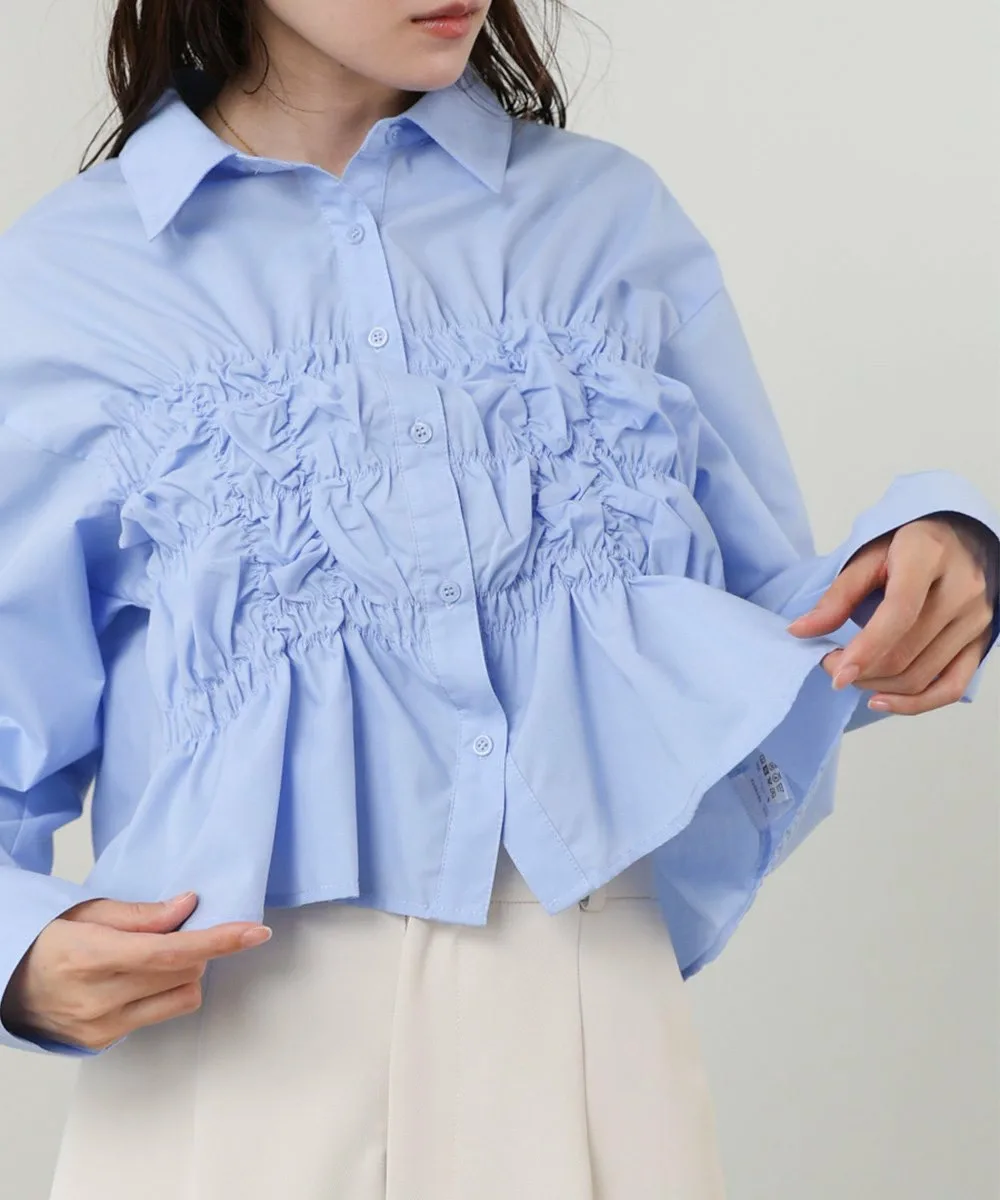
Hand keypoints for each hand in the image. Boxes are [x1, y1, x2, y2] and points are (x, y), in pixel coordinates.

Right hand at [0, 894, 271, 1051]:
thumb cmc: (47, 940)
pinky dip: (167, 992)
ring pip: (182, 997)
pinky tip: (144, 979)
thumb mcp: (88, 912)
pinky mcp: (106, 1041)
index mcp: (92, 955)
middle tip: (177, 931)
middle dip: (196, 948)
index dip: (219, 941)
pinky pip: (162, 1014)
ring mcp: (103, 1025)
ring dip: (186, 973)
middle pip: (185, 973)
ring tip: (156, 957)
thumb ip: (142, 914)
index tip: (255, 932)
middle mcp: (99, 996)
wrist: (5, 985)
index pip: (172, 952)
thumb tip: (188, 906)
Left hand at [787, 514, 997, 714]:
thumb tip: (799, 632)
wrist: (961, 536)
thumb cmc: (909, 544)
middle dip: (860, 670)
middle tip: (831, 665)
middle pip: (905, 653)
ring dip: (877, 686)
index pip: (898, 613)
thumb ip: (837, 595)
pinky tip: (881, 700)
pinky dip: (915, 704)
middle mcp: (961, 589)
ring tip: (852, 674)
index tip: (835, 672)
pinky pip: (951, 687)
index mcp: (928, 556)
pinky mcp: (981, 641)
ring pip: (922, 675)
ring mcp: (977, 619)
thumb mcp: (868, 555)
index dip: (865, 649)